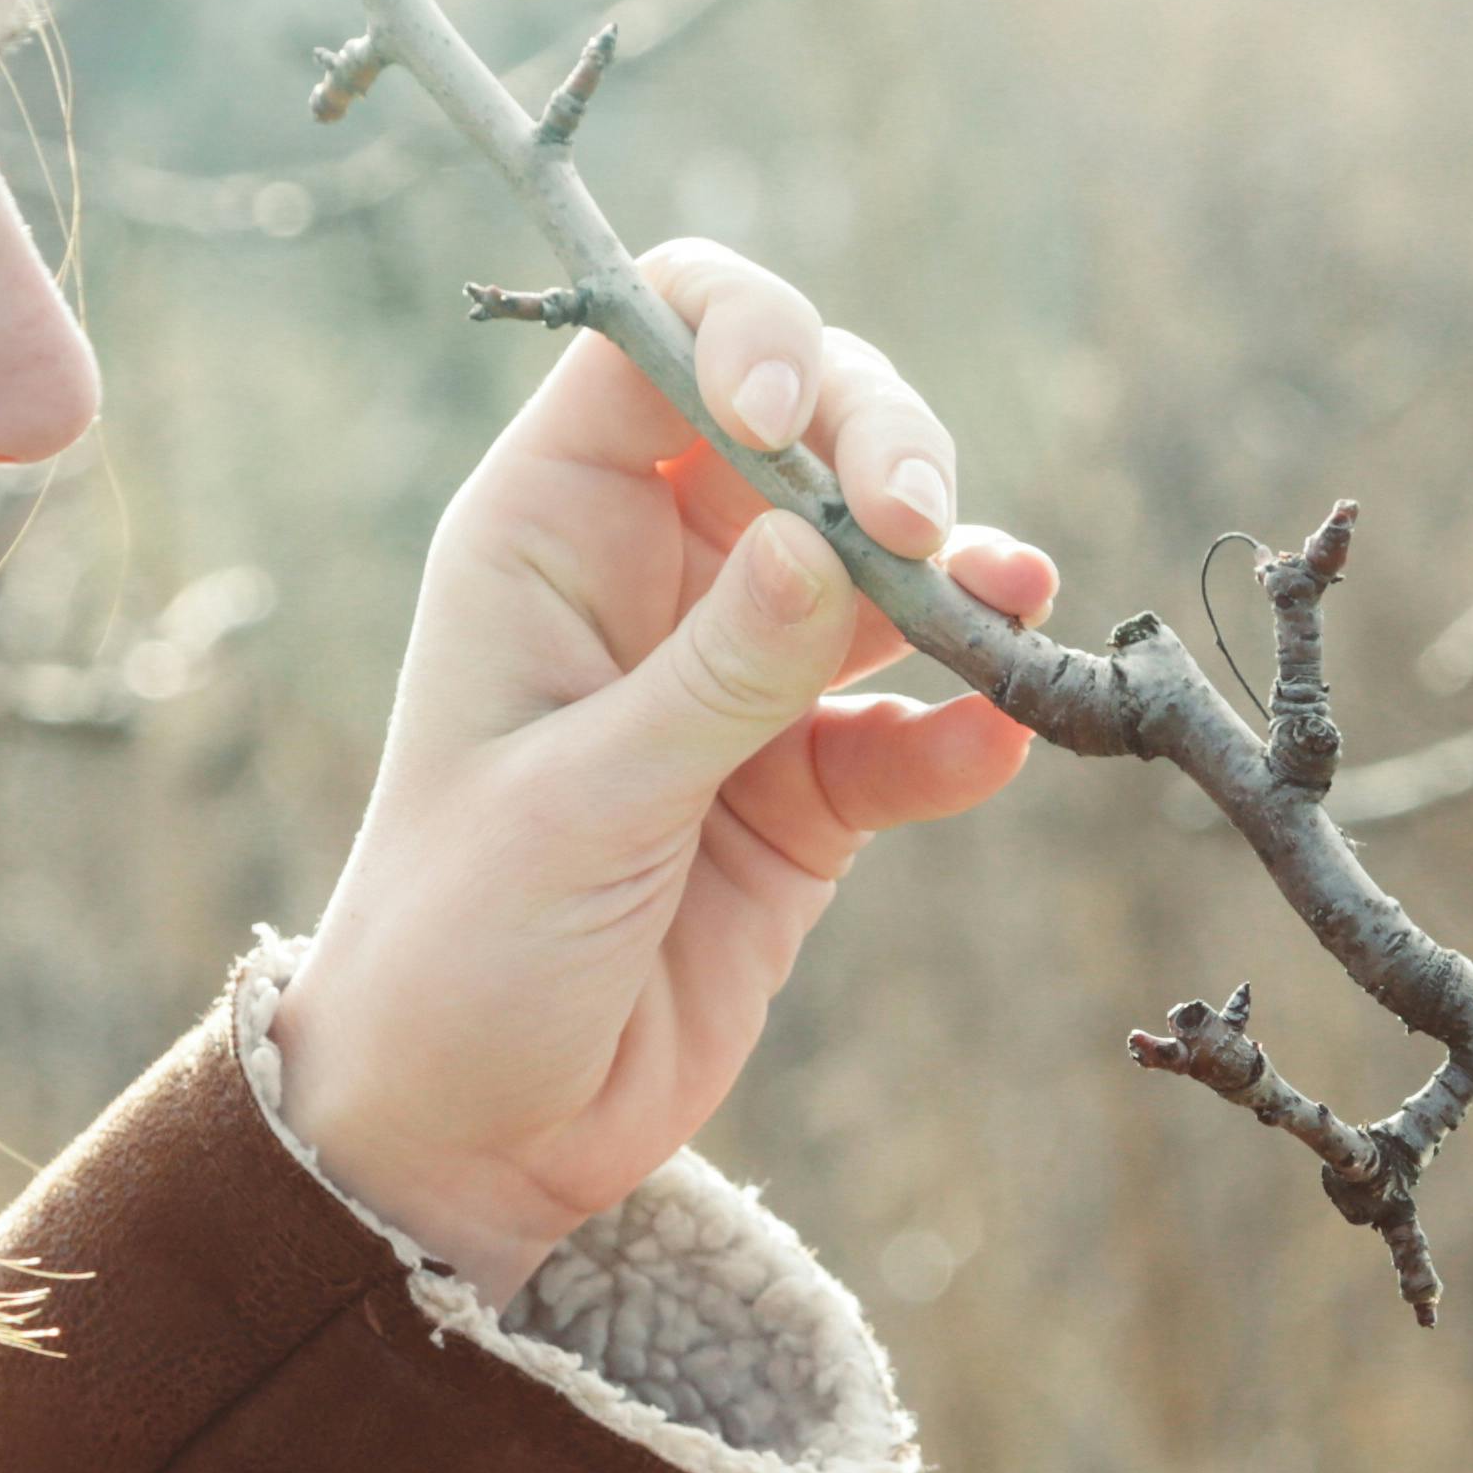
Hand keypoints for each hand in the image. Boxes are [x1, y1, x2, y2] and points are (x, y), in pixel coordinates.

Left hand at [266, 241, 1050, 1304]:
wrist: (472, 1136)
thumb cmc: (462, 949)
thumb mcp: (577, 804)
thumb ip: (713, 675)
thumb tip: (830, 541)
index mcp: (548, 533)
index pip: (661, 339)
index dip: (749, 335)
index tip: (796, 425)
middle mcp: (650, 577)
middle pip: (807, 428)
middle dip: (887, 448)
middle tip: (930, 532)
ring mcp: (737, 680)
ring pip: (881, 565)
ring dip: (959, 573)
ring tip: (1010, 607)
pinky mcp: (805, 790)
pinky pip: (910, 724)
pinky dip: (964, 725)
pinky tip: (997, 741)